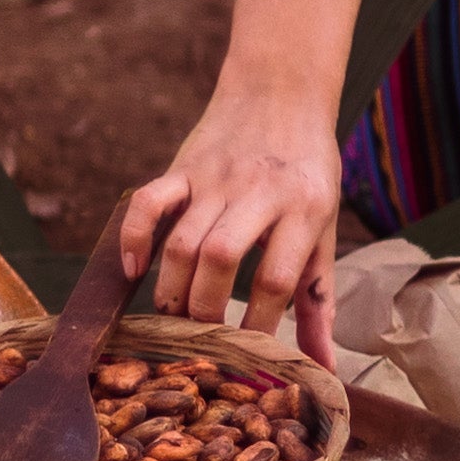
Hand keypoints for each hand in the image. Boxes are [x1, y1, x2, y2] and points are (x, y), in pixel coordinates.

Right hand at [121, 84, 343, 361]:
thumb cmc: (308, 173)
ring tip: (174, 317)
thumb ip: (319, 299)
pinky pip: (148, 202)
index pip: (276, 279)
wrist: (282, 92)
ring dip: (171, 289)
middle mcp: (258, 191)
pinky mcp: (183, 166)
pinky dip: (135, 238)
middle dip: (205, 310)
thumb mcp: (324, 230)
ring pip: (182, 241)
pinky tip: (134, 270)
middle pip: (220, 259)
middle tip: (200, 339)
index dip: (259, 325)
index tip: (247, 357)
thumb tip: (325, 368)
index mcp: (303, 208)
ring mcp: (216, 177)